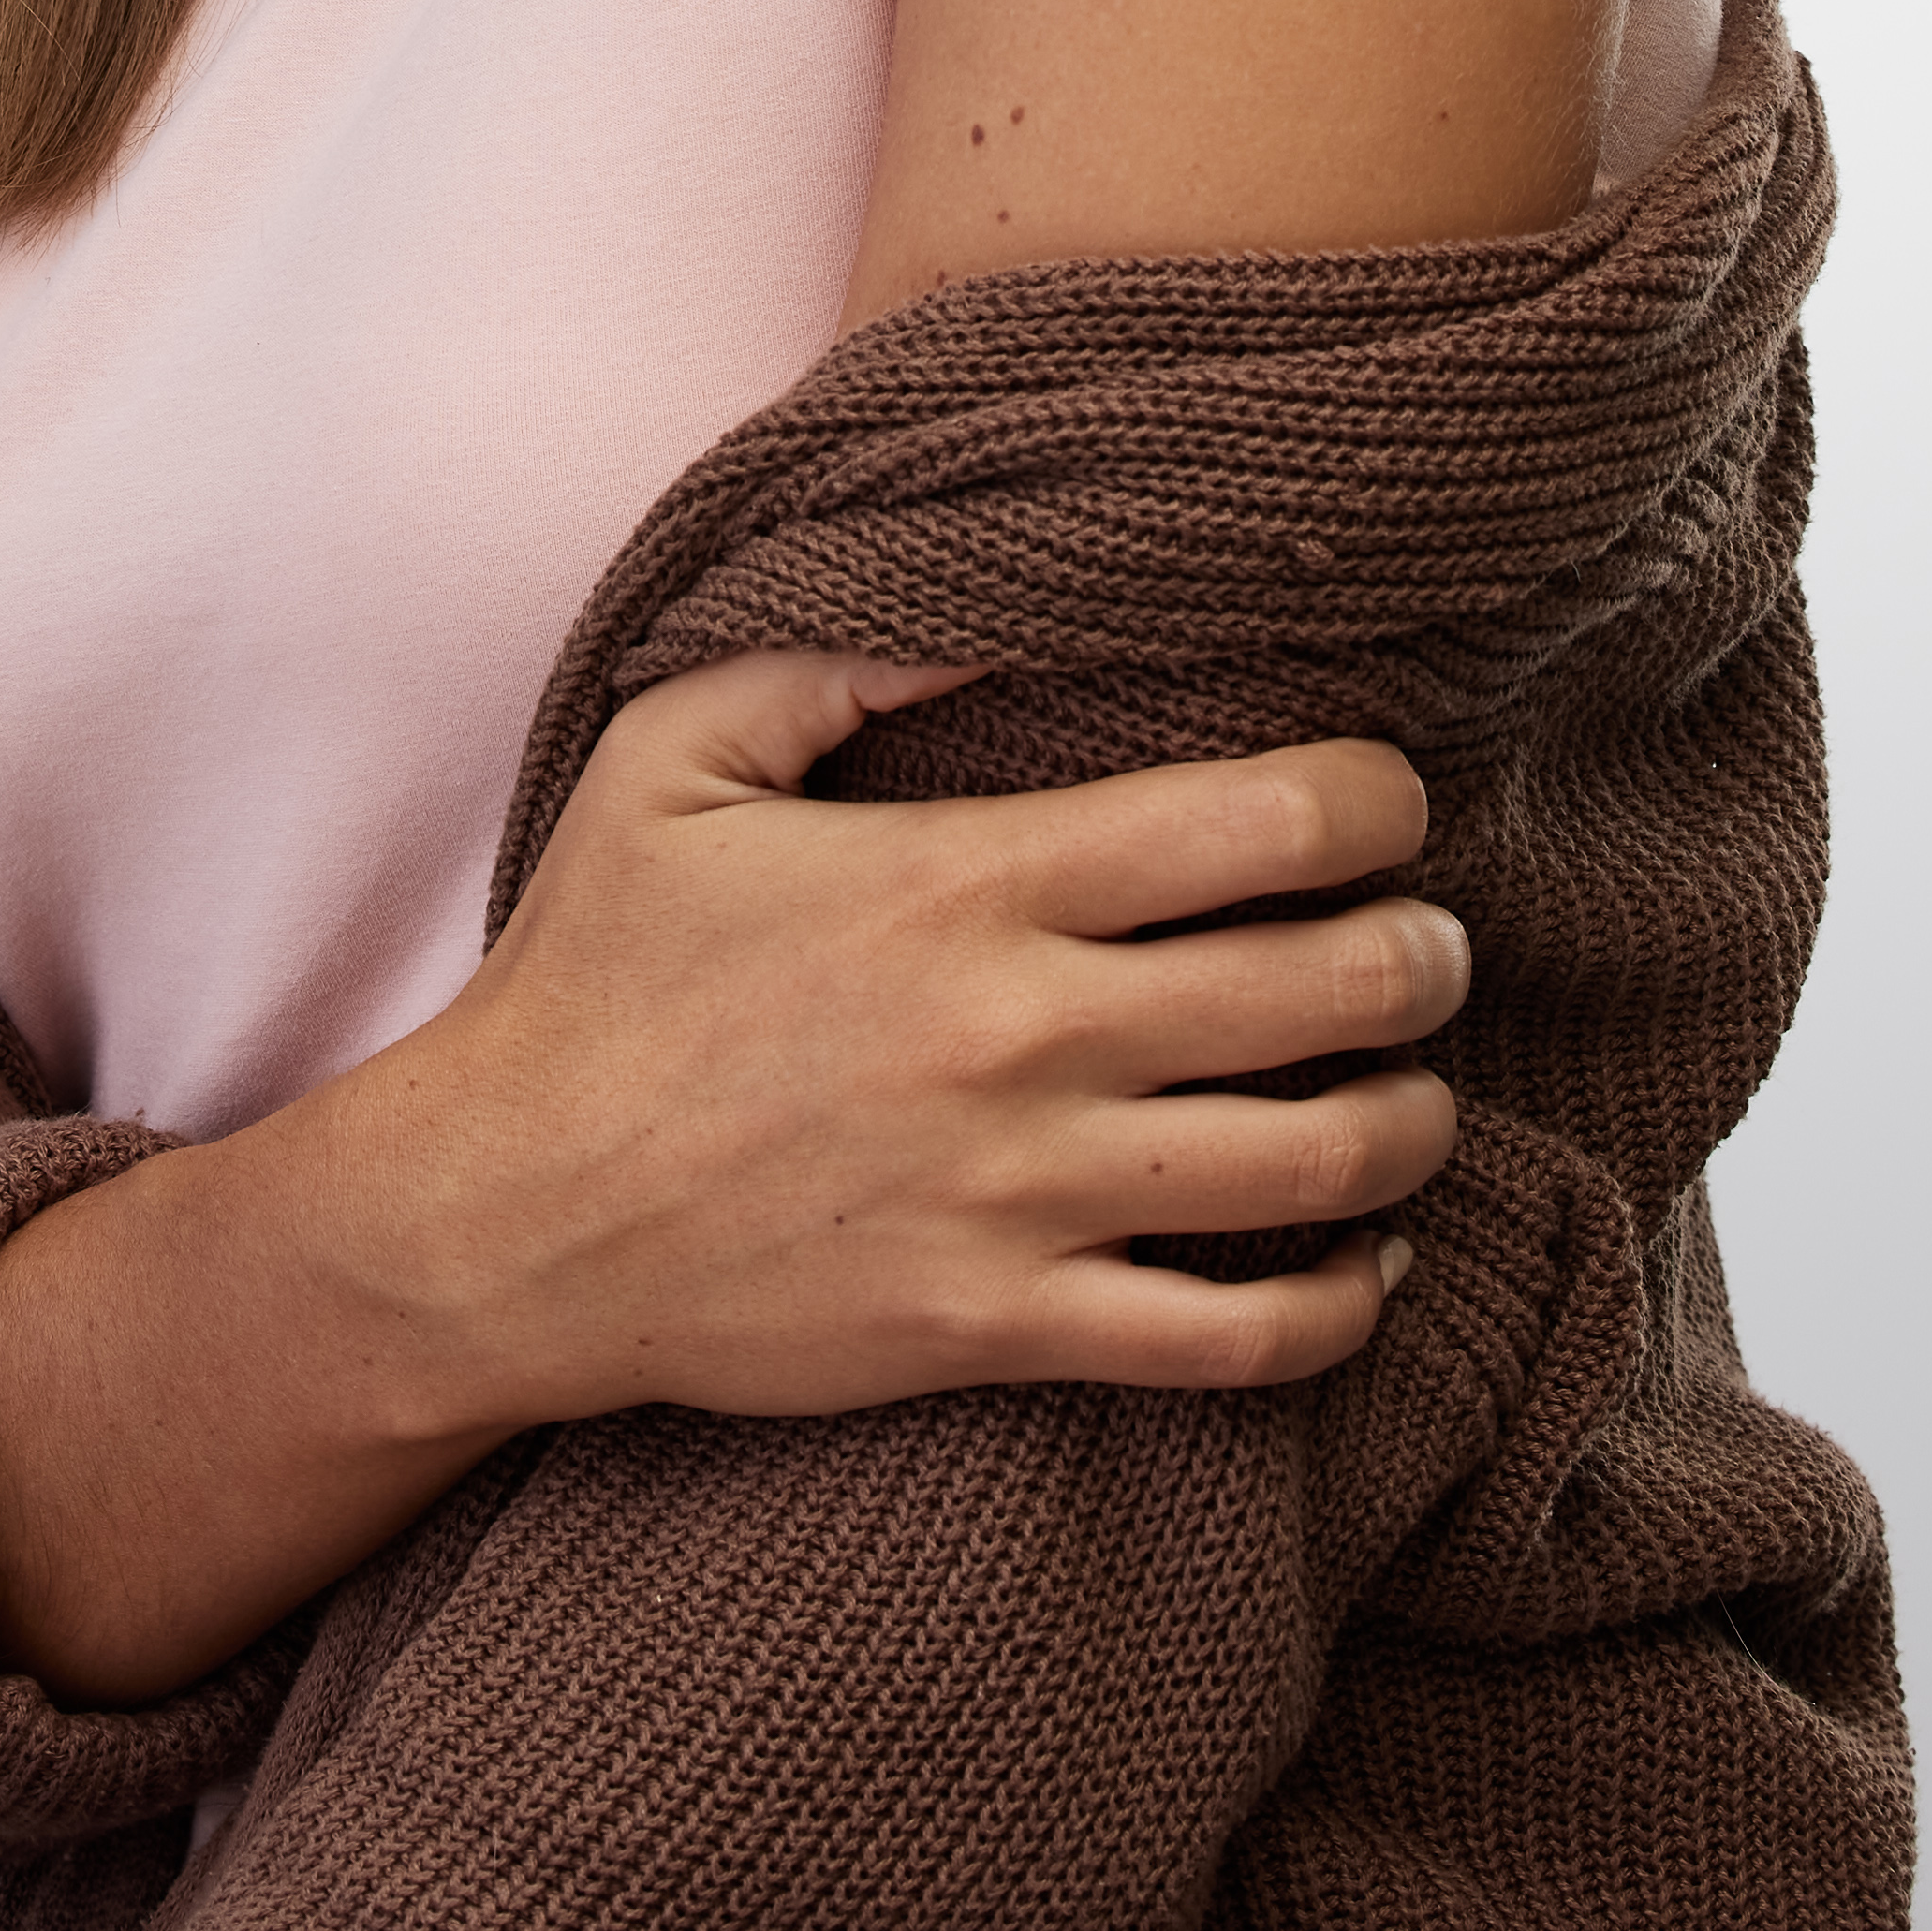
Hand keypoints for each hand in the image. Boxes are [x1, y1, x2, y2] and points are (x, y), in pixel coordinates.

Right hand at [0, 646, 1463, 1700]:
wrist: (502, 1214)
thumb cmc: (592, 969)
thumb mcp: (675, 752)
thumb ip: (844, 655)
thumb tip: (998, 593)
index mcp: (966, 877)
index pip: (1267, 820)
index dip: (1375, 800)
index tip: (1386, 804)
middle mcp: (1023, 1033)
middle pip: (1339, 987)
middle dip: (1427, 957)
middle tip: (1429, 946)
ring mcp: (1022, 1192)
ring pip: (1323, 1164)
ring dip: (1412, 1122)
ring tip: (1413, 1092)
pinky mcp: (1002, 1328)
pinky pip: (1240, 1337)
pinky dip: (1341, 1303)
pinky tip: (1360, 1263)